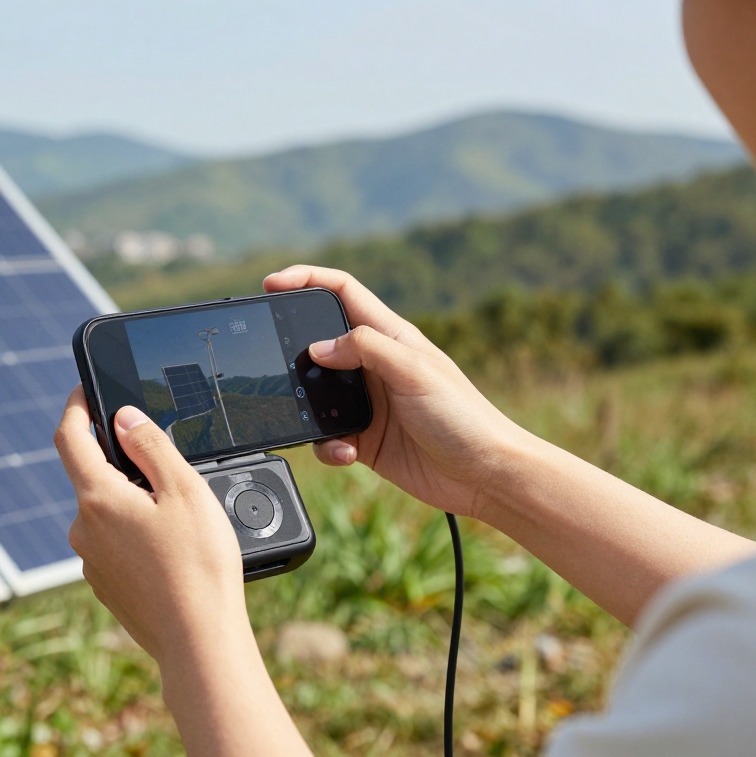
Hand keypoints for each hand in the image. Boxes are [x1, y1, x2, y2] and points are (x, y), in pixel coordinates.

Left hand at [53, 387, 246, 666]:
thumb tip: (123, 418)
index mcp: (97, 498)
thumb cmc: (198, 567)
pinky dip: (135, 535)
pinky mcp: (105, 585)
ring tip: (178, 521)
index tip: (84, 390)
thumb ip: (151, 446)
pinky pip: (114, 544)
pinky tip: (171, 552)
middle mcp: (83, 529)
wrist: (199, 642)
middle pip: (92, 476)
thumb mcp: (185, 491)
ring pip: (106, 513)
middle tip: (166, 469)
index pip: (69, 437)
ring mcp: (91, 560)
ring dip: (132, 503)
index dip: (76, 406)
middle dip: (121, 463)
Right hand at [263, 265, 526, 519]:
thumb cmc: (464, 417)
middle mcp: (375, 365)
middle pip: (320, 341)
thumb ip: (365, 348)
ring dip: (309, 408)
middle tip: (271, 359)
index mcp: (390, 336)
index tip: (273, 284)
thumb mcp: (413, 370)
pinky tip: (345, 453)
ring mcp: (368, 402)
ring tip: (322, 422)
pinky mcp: (364, 438)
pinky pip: (328, 436)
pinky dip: (328, 445)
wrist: (484, 476)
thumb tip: (318, 348)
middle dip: (293, 350)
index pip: (342, 292)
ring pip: (316, 394)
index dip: (306, 280)